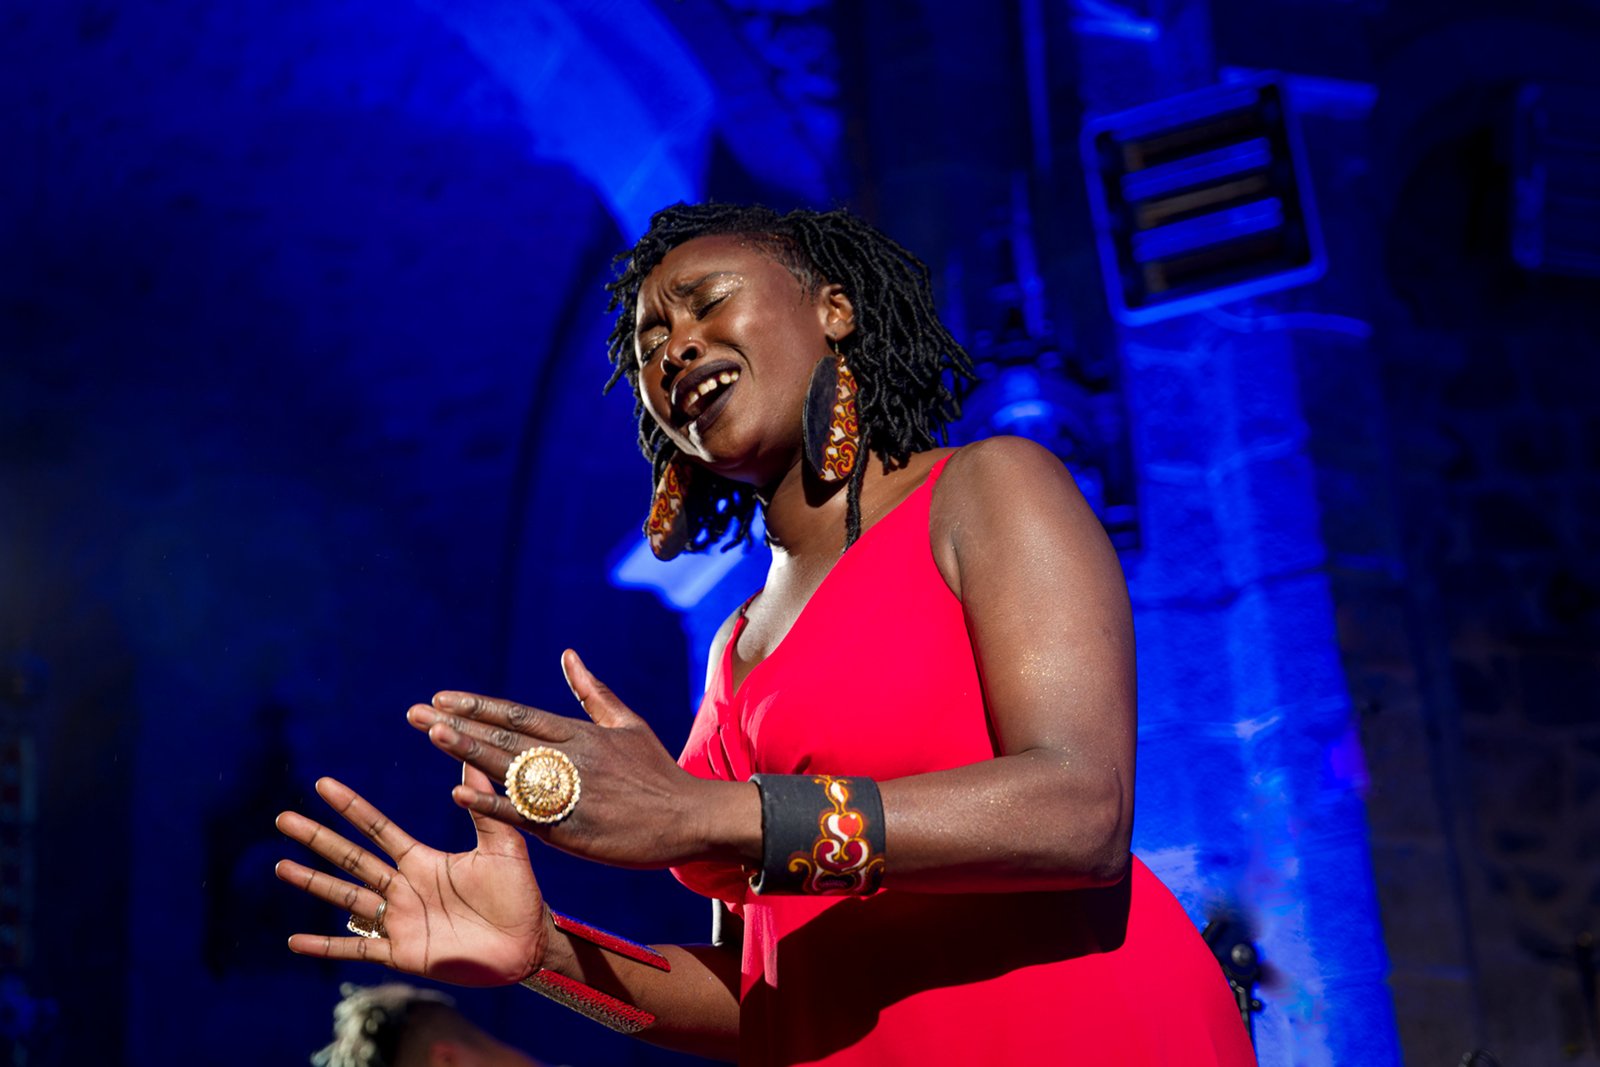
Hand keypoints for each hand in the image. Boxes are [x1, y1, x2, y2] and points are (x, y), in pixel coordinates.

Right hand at [275, 770, 546, 985]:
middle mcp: (404, 888)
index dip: (350, 807)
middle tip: (282, 818)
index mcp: (423, 861)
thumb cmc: (519, 894)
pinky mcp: (404, 953)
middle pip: (351, 858)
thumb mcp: (502, 844)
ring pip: (346, 898)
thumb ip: (483, 804)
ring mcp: (400, 921)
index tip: (323, 784)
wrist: (529, 944)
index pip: (377, 828)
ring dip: (313, 883)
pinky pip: (357, 949)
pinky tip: (294, 942)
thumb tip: (473, 755)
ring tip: (281, 867)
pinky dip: (326, 947)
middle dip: (317, 838)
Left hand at [407, 649, 723, 869]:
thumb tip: (568, 655)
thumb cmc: (658, 773)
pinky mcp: (570, 829)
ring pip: (507, 769)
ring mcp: (568, 794)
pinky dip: (490, 803)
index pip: (517, 714)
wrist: (690, 818)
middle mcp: (569, 758)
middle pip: (503, 736)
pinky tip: (459, 793)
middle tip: (414, 713)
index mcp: (580, 733)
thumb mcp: (627, 724)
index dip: (477, 706)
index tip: (441, 697)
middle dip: (456, 724)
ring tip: (431, 734)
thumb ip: (592, 692)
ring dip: (466, 751)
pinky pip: (521, 814)